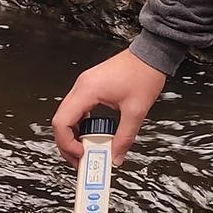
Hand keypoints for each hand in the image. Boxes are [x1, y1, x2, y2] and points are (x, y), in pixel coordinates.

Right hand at [52, 48, 165, 168]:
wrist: (151, 54)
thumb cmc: (144, 73)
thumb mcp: (136, 110)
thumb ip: (125, 137)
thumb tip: (115, 157)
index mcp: (88, 90)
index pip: (62, 122)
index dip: (67, 143)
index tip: (82, 154)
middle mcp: (82, 86)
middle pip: (61, 121)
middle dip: (68, 144)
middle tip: (82, 158)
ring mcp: (85, 85)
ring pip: (67, 115)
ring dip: (74, 134)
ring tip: (87, 149)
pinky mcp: (91, 86)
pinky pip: (77, 109)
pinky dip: (80, 124)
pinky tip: (92, 133)